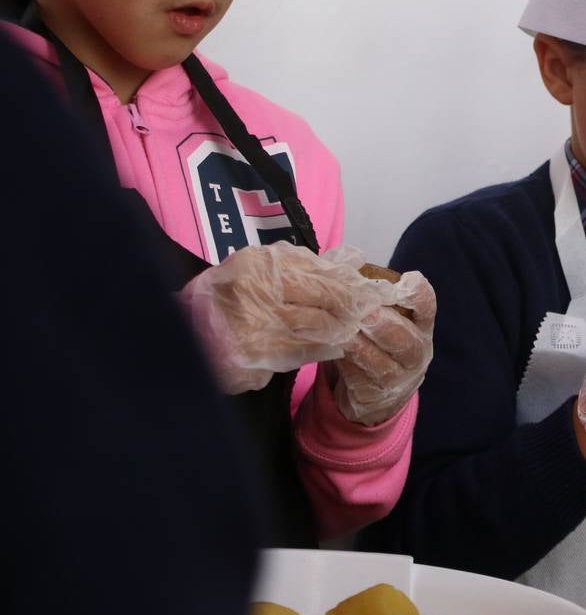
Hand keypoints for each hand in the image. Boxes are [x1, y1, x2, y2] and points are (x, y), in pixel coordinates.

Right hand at [182, 242, 394, 393]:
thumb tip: (352, 260)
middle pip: (324, 297)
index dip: (351, 282)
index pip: (319, 271)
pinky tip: (336, 348)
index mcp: (260, 264)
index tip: (374, 289)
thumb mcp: (260, 270)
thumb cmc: (227, 298)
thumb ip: (303, 265)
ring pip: (317, 326)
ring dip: (341, 330)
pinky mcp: (253, 354)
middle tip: (373, 312)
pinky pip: (301, 351)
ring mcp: (254, 323)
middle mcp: (257, 289)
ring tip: (355, 330)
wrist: (181, 334)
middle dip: (352, 307)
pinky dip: (323, 349)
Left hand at [331, 271, 435, 424]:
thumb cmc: (376, 342)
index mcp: (420, 326)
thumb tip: (344, 257)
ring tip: (345, 333)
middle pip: (407, 340)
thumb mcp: (378, 316)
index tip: (408, 279)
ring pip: (383, 363)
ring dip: (363, 347)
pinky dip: (346, 365)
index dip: (419, 294)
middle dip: (387, 325)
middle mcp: (416, 352)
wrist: (377, 395)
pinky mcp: (376, 396)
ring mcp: (398, 378)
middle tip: (366, 313)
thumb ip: (364, 289)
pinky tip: (333, 352)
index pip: (427, 307)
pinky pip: (361, 380)